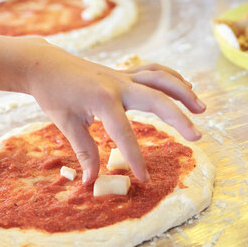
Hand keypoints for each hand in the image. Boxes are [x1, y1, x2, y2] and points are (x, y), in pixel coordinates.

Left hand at [24, 39, 205, 183]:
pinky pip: (153, 71)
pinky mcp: (124, 72)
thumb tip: (91, 182)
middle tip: (198, 137)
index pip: (125, 134)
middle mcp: (118, 85)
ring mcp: (122, 75)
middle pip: (157, 99)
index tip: (144, 179)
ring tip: (202, 109)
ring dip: (183, 92)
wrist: (45, 64)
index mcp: (102, 100)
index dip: (135, 159)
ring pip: (161, 79)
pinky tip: (184, 88)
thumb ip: (84, 152)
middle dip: (179, 118)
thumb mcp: (67, 124)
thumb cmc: (53, 95)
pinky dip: (171, 78)